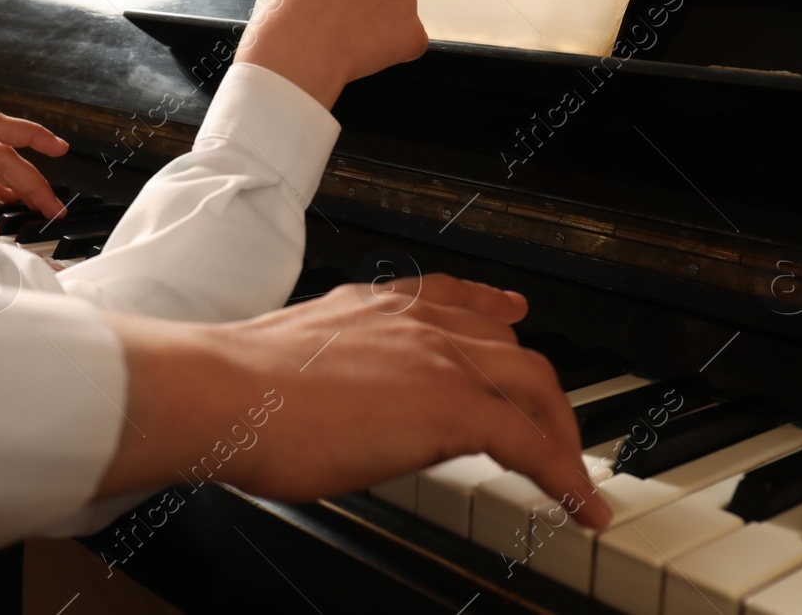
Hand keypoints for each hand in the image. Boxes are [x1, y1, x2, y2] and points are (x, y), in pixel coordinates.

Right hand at [97, 273, 609, 527]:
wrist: (222, 391)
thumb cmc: (234, 388)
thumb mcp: (294, 361)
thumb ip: (331, 370)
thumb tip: (332, 405)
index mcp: (371, 307)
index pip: (452, 298)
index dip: (492, 309)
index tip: (512, 313)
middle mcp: (412, 321)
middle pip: (508, 348)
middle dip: (539, 391)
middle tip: (555, 426)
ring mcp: (436, 357)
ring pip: (531, 384)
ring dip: (559, 432)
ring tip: (572, 473)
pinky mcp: (452, 404)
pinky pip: (532, 441)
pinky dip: (565, 475)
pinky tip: (580, 504)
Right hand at [235, 0, 452, 108]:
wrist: (296, 50)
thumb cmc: (288, 12)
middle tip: (367, 7)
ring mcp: (404, 0)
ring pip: (405, 11)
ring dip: (385, 22)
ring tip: (349, 36)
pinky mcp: (411, 34)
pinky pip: (411, 42)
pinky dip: (394, 50)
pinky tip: (364, 53)